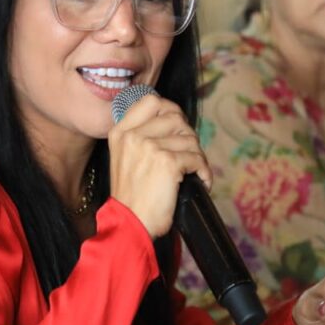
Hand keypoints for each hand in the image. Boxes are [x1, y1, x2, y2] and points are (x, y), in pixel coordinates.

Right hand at [107, 94, 210, 238]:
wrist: (130, 224)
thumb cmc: (132, 197)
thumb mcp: (126, 158)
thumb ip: (141, 137)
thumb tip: (175, 120)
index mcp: (120, 132)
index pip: (151, 101)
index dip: (171, 110)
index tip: (178, 127)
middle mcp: (133, 135)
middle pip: (175, 117)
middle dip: (188, 136)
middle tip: (189, 154)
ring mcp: (149, 147)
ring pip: (189, 138)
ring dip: (197, 156)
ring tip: (194, 171)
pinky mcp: (167, 162)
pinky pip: (197, 158)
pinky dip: (204, 171)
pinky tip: (201, 181)